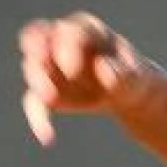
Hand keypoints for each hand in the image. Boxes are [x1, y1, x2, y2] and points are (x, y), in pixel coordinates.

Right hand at [17, 13, 159, 145]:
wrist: (127, 94)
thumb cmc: (132, 77)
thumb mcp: (134, 76)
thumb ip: (120, 72)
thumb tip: (103, 69)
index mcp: (86, 30)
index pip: (69, 32)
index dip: (66, 47)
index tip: (72, 70)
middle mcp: (62, 41)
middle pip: (38, 38)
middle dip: (37, 54)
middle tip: (46, 73)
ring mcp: (50, 64)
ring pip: (32, 66)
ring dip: (38, 82)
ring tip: (50, 99)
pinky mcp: (46, 88)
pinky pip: (34, 100)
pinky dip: (38, 117)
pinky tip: (48, 136)